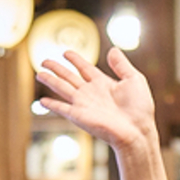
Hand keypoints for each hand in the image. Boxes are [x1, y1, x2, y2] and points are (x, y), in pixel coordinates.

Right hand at [35, 47, 155, 150]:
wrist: (136, 130)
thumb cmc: (140, 108)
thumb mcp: (134, 79)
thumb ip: (121, 64)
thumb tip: (113, 49)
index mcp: (103, 83)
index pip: (85, 68)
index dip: (75, 60)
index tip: (66, 52)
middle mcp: (91, 93)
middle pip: (69, 76)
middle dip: (57, 68)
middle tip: (44, 60)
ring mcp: (83, 104)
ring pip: (62, 88)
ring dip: (50, 80)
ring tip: (39, 73)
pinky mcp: (79, 115)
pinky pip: (62, 108)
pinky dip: (52, 105)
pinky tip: (42, 101)